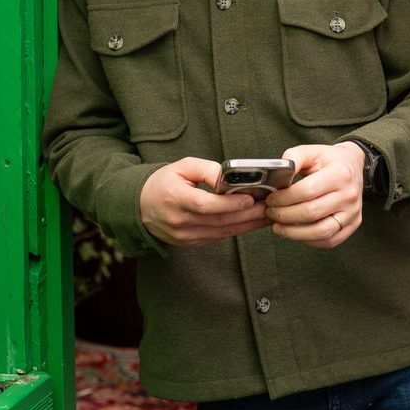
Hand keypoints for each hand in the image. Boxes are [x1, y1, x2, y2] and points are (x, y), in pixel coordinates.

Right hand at [140, 157, 267, 246]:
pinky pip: (217, 238)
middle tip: (270, 207)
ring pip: (221, 233)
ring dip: (246, 225)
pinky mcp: (190, 243)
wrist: (140, 207)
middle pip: (218, 221)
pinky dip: (236, 231)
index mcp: (174, 199)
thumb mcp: (181, 166)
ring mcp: (184, 236)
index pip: (205, 205)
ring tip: (267, 215)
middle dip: (248, 215)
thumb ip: (206, 170)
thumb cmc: (163, 182)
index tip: (250, 198)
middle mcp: (179, 221)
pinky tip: (251, 223)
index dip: (229, 204)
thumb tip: (228, 177)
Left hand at [264, 142, 365, 247]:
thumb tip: (277, 175)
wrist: (353, 164)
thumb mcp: (312, 150)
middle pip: (312, 213)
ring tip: (278, 227)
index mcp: (340, 173)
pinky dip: (309, 240)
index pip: (307, 191)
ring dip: (294, 233)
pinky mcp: (353, 224)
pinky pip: (329, 241)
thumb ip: (293, 158)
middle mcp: (349, 194)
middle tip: (271, 213)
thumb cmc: (329, 159)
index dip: (285, 198)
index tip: (271, 199)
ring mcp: (353, 212)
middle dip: (285, 215)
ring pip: (321, 232)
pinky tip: (295, 232)